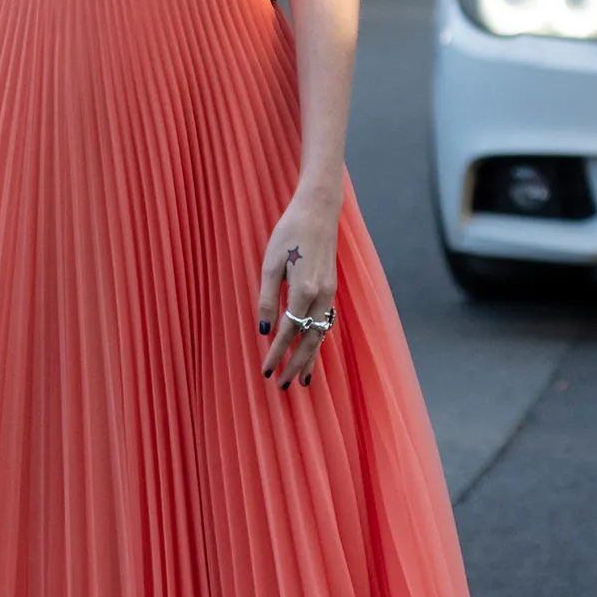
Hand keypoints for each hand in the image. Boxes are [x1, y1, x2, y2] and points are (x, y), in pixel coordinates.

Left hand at [258, 191, 339, 390]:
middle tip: (283, 386)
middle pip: (309, 340)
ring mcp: (329, 292)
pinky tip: (312, 349)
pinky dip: (318, 339)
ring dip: (310, 357)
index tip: (265, 371)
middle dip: (295, 365)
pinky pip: (325, 322)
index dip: (276, 353)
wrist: (318, 210)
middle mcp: (321, 295)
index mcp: (304, 290)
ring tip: (301, 378)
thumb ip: (268, 299)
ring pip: (321, 334)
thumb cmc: (289, 233)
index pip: (289, 332)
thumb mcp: (270, 264)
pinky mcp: (331, 288)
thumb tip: (265, 330)